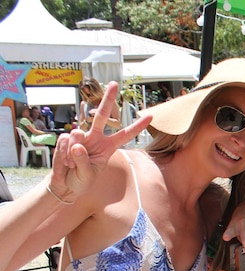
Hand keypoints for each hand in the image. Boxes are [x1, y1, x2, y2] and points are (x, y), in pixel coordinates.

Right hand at [48, 82, 151, 203]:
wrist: (64, 183)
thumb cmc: (81, 180)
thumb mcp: (87, 175)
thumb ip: (83, 161)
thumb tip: (77, 145)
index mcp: (108, 147)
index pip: (125, 135)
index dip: (137, 126)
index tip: (150, 116)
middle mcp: (95, 138)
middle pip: (102, 115)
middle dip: (108, 99)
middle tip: (114, 83)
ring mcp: (81, 137)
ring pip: (78, 134)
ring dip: (73, 153)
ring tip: (72, 165)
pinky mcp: (66, 138)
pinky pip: (65, 142)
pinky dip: (64, 154)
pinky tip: (65, 162)